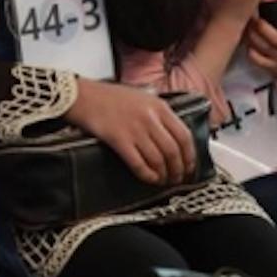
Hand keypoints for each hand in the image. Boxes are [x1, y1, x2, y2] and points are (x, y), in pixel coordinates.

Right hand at [67, 80, 195, 185]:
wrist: (86, 96)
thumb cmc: (112, 97)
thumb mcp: (144, 97)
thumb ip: (160, 114)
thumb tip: (173, 135)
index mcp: (160, 107)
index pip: (184, 135)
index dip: (190, 155)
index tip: (190, 165)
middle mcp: (150, 118)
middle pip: (173, 150)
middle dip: (178, 169)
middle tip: (178, 178)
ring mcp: (135, 129)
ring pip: (158, 159)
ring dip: (164, 174)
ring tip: (163, 180)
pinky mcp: (119, 140)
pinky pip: (138, 163)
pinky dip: (147, 175)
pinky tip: (150, 178)